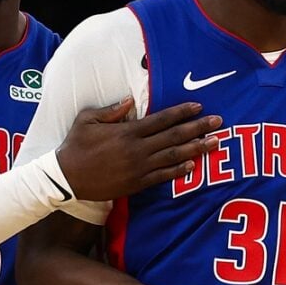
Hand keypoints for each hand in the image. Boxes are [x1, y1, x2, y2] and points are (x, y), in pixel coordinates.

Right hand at [56, 98, 221, 199]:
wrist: (66, 179)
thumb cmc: (75, 146)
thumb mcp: (87, 120)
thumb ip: (111, 110)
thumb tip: (128, 100)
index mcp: (128, 131)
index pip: (162, 119)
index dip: (182, 112)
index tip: (198, 106)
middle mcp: (138, 149)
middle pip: (174, 136)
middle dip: (198, 128)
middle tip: (218, 122)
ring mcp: (139, 168)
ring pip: (174, 156)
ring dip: (197, 148)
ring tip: (214, 143)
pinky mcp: (137, 184)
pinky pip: (163, 176)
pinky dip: (179, 170)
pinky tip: (193, 164)